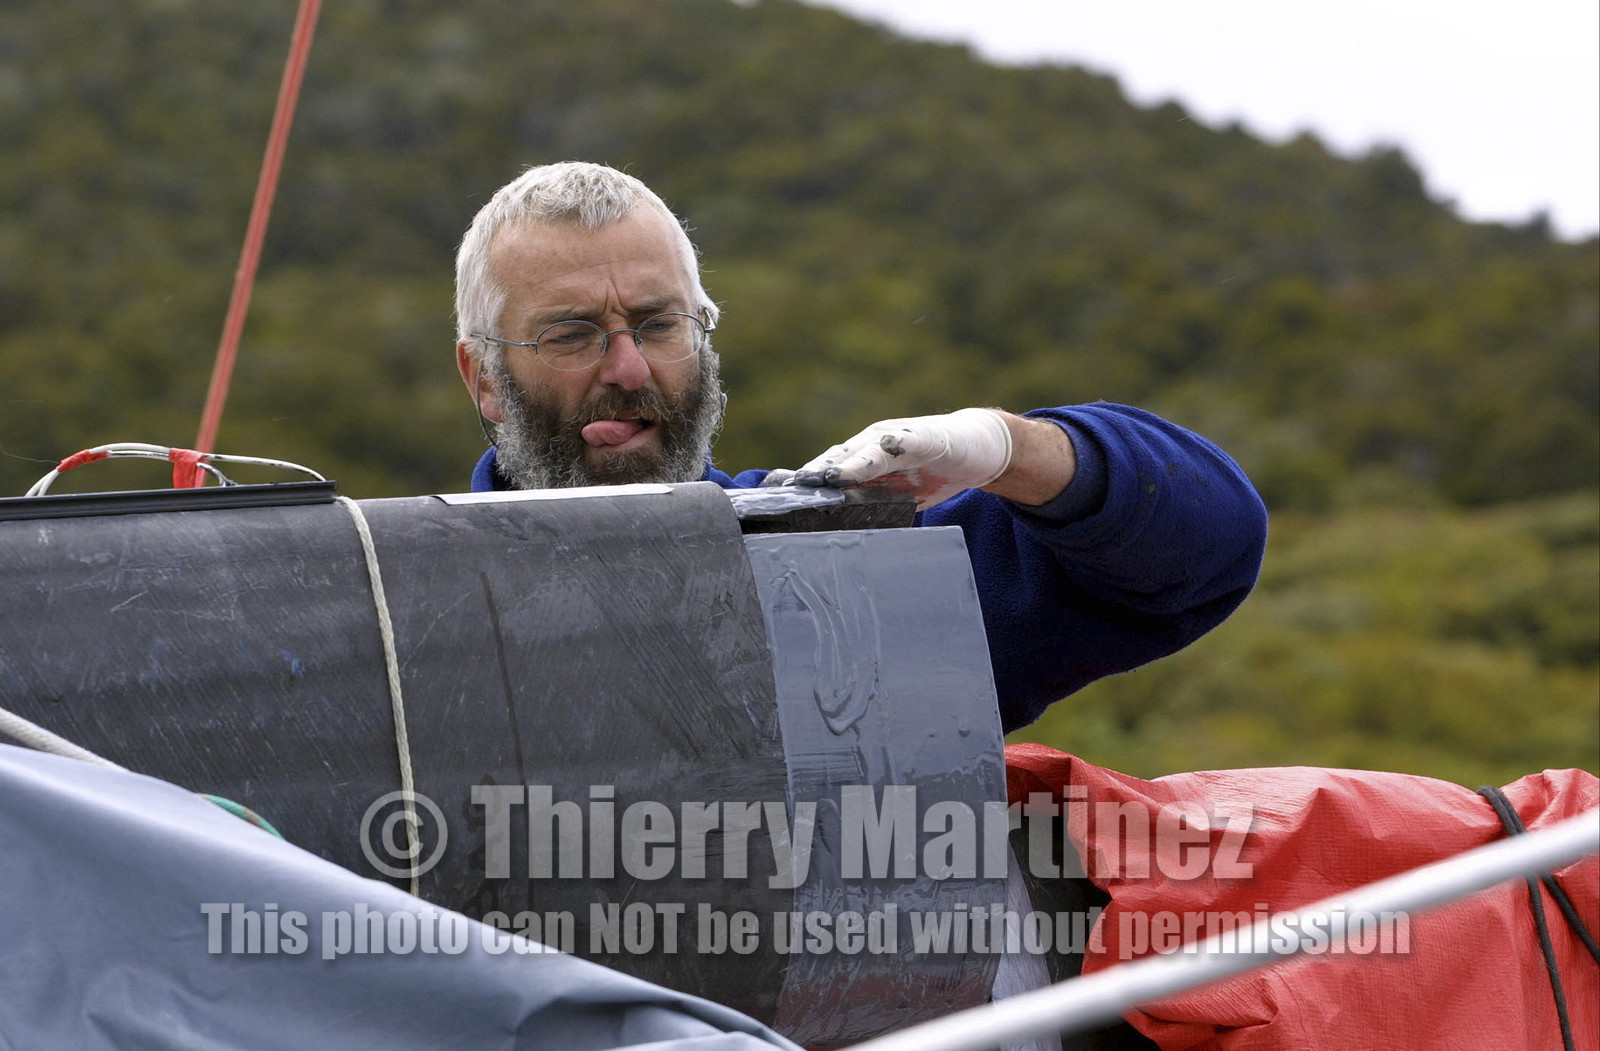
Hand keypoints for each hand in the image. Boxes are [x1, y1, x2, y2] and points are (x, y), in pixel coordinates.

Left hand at [792, 408, 1013, 509]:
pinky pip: (900, 444)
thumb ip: (871, 506)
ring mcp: (894, 438)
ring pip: (862, 450)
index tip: (777, 501)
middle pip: (836, 459)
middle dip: (813, 474)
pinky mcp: (922, 437)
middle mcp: (871, 445)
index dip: (805, 486)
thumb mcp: (897, 497)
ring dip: (843, 462)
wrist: (978, 447)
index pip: (827, 474)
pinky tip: (874, 453)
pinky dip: (884, 449)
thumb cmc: (932, 472)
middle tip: (790, 489)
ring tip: (825, 476)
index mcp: (861, 462)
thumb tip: (841, 533)